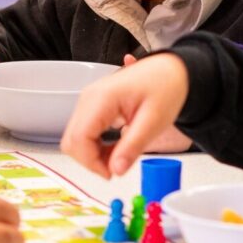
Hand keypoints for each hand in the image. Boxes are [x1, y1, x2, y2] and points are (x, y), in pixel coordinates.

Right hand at [62, 54, 189, 177]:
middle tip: (116, 168)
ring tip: (120, 156)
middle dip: (90, 161)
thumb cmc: (166, 86)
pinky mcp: (92, 106)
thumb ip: (133, 146)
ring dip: (93, 154)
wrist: (170, 69)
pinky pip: (84, 133)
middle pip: (71, 141)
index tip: (111, 173)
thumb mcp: (154, 121)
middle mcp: (89, 98)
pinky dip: (96, 146)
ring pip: (75, 139)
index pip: (79, 139)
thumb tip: (116, 170)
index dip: (91, 162)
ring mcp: (88, 101)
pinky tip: (116, 147)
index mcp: (102, 98)